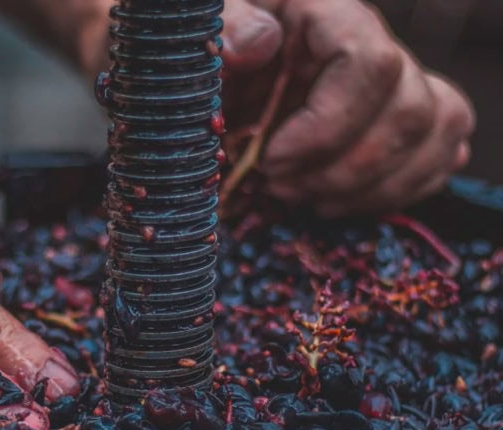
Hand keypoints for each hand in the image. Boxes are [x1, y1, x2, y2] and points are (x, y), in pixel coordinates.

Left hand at [220, 0, 474, 215]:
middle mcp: (372, 44)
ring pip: (435, 133)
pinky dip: (396, 191)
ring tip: (302, 198)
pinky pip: (440, 153)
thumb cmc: (206, 58)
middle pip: (411, 110)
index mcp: (325, 17)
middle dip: (344, 170)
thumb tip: (259, 42)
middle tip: (278, 186)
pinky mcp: (400, 119)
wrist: (210, 81)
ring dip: (371, 187)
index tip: (272, 158)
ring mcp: (394, 82)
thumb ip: (226, 29)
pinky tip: (336, 201)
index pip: (371, 64)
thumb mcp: (199, 37)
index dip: (328, 126)